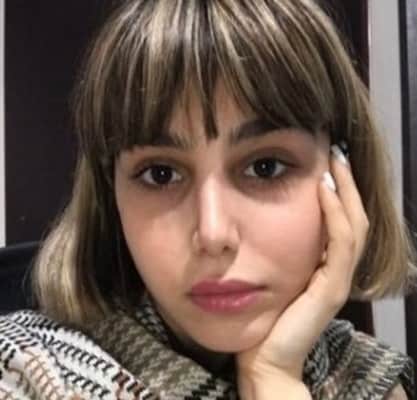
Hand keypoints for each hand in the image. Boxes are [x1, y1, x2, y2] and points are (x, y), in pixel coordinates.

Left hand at [236, 146, 368, 391]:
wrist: (265, 357)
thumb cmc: (264, 316)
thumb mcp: (272, 275)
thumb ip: (275, 252)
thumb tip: (259, 222)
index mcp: (324, 265)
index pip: (340, 221)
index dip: (338, 191)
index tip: (326, 162)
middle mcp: (337, 269)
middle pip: (353, 217)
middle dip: (346, 183)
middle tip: (336, 152)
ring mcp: (338, 278)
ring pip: (353, 226)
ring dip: (344, 191)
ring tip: (334, 162)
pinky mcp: (332, 288)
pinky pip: (340, 243)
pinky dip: (334, 213)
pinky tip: (323, 189)